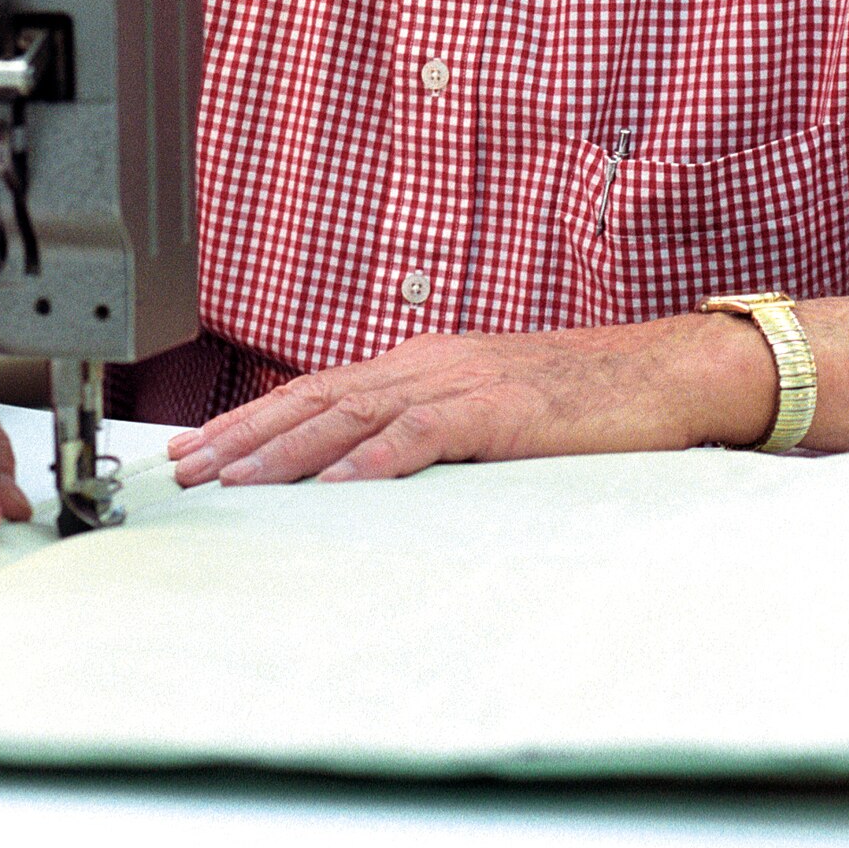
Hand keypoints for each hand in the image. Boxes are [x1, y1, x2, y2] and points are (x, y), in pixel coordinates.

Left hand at [168, 319, 775, 486]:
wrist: (661, 372)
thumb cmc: (578, 397)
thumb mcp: (484, 405)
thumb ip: (424, 426)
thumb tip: (360, 467)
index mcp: (419, 364)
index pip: (316, 390)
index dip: (250, 421)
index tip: (196, 450)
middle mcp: (428, 365)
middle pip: (317, 398)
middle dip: (245, 436)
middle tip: (187, 469)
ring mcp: (465, 383)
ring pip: (357, 413)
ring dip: (290, 449)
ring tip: (238, 479)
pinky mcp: (505, 411)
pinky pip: (430, 434)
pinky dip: (381, 457)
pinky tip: (342, 483)